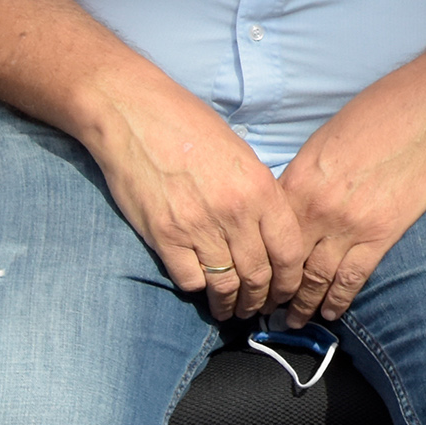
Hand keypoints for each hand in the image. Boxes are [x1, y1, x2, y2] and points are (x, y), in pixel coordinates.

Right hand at [85, 79, 306, 320]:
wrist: (135, 115)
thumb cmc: (189, 126)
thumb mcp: (241, 154)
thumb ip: (259, 195)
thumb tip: (271, 234)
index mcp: (260, 189)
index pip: (290, 252)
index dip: (291, 280)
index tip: (285, 291)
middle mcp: (234, 212)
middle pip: (259, 275)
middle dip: (261, 299)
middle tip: (257, 308)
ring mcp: (198, 226)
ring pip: (226, 285)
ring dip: (230, 304)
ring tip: (229, 309)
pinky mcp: (164, 236)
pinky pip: (189, 279)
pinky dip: (197, 288)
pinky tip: (200, 287)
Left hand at [277, 69, 425, 324]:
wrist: (425, 113)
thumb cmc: (376, 116)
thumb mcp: (323, 142)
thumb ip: (303, 178)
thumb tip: (291, 204)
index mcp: (296, 182)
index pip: (266, 235)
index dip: (258, 262)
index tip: (253, 277)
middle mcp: (316, 209)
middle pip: (285, 263)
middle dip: (274, 292)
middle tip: (266, 309)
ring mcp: (348, 226)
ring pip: (316, 278)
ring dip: (302, 305)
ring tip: (294, 321)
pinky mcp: (380, 235)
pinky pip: (351, 279)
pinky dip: (337, 300)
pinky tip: (330, 313)